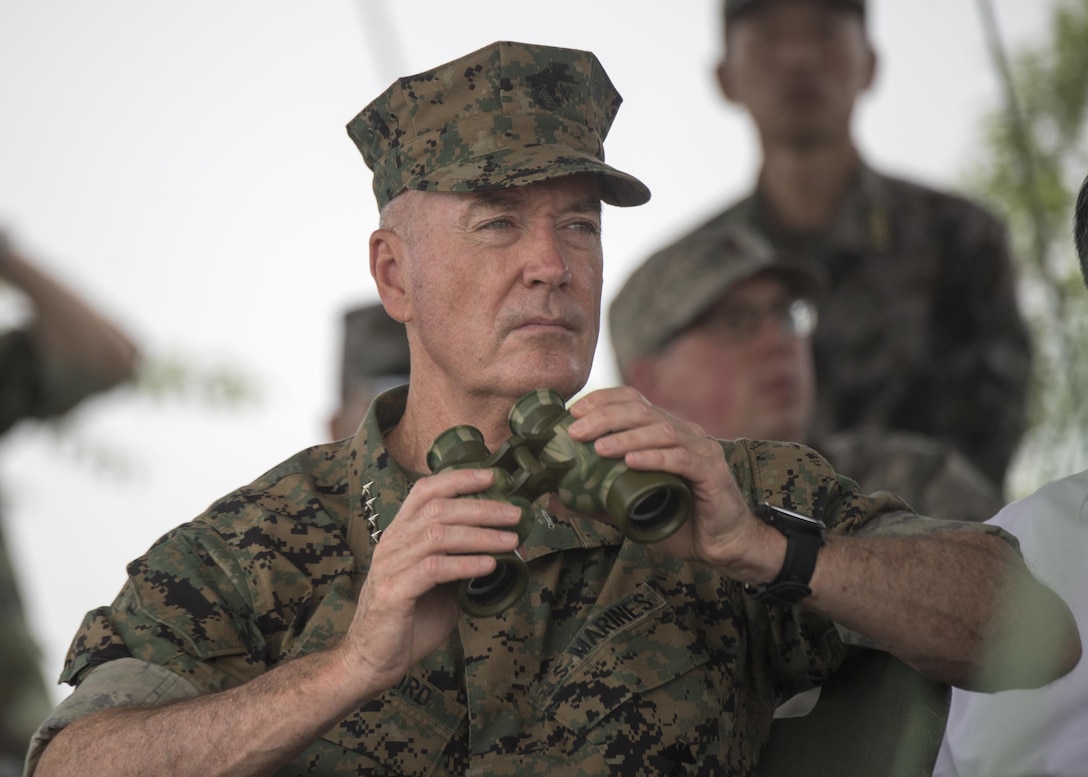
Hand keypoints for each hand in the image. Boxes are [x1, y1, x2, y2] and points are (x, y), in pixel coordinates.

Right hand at [335, 468, 523, 695]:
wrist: (372, 661)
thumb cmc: (410, 620)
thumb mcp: (442, 585)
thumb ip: (466, 563)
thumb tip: (508, 547)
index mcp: (400, 534)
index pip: (424, 490)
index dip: (458, 478)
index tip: (492, 476)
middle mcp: (392, 543)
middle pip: (438, 509)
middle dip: (481, 507)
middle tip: (515, 514)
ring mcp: (390, 567)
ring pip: (437, 535)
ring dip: (479, 535)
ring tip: (510, 541)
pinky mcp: (393, 592)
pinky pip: (433, 569)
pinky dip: (465, 564)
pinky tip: (488, 565)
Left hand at [566, 387, 780, 578]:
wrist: (722, 546)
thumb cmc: (679, 521)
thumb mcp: (628, 508)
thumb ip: (594, 500)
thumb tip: (551, 498)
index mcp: (664, 431)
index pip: (632, 400)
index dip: (602, 400)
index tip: (572, 412)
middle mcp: (684, 432)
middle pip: (642, 411)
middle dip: (605, 417)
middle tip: (575, 431)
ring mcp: (701, 449)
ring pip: (662, 430)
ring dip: (627, 436)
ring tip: (598, 447)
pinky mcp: (712, 472)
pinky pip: (682, 458)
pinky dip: (655, 457)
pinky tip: (632, 462)